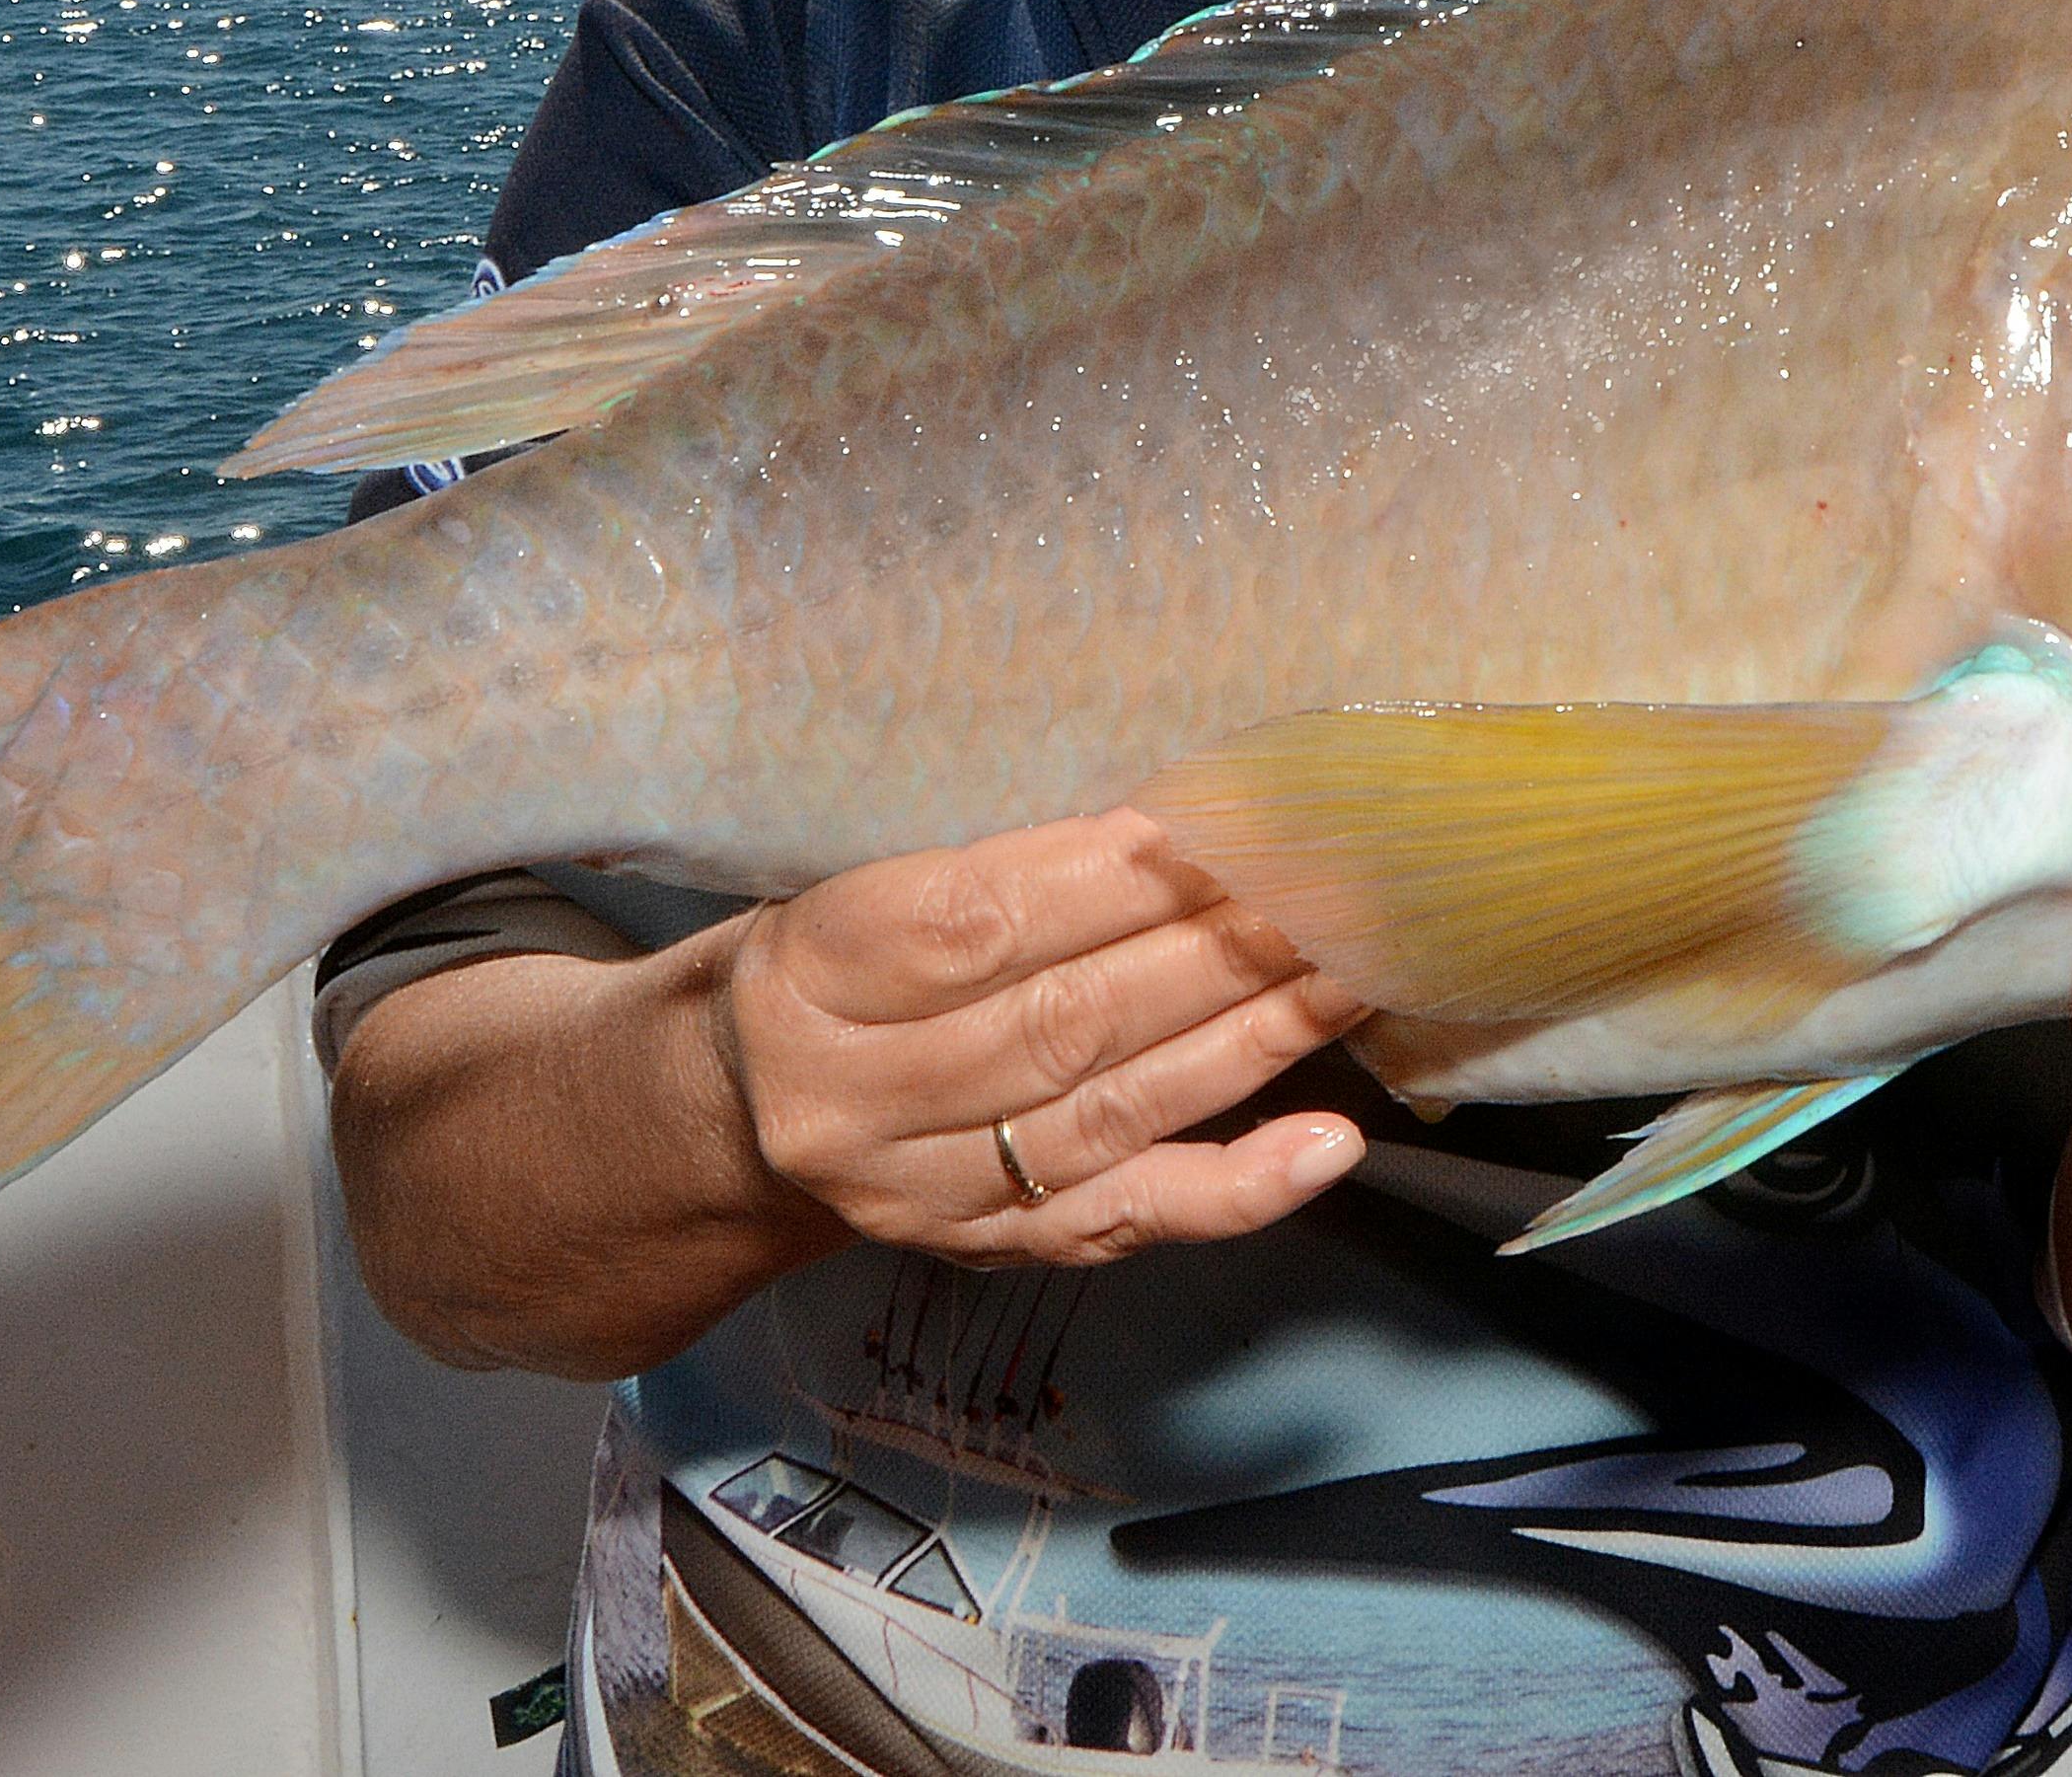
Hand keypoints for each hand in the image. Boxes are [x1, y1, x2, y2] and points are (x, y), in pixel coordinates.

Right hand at [716, 808, 1370, 1267]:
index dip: (1113, 879)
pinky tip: (1329, 1143)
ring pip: (1115, 1112)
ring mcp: (928, 1193)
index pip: (979, 927)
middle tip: (1327, 888)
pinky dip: (1242, 1187)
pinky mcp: (991, 1252)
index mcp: (810, 975)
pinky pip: (1132, 1220)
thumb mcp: (843, 889)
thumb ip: (981, 873)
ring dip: (1253, 1040)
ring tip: (1349, 973)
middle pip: (1063, 1022)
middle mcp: (858, 1100)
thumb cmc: (817, 966)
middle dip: (1213, 950)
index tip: (1226, 819)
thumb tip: (1182, 822)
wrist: (722, 1119)